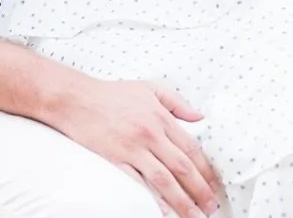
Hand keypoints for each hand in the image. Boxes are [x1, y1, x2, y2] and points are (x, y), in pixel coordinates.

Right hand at [47, 73, 220, 217]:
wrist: (78, 99)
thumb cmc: (113, 94)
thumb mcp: (149, 88)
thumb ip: (176, 102)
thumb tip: (199, 117)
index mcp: (160, 117)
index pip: (191, 147)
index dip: (205, 169)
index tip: (214, 185)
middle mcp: (151, 133)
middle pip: (182, 167)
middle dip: (199, 190)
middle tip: (210, 207)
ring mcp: (133, 148)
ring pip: (164, 179)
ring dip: (182, 201)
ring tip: (193, 216)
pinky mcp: (116, 160)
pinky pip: (138, 184)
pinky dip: (152, 200)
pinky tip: (163, 213)